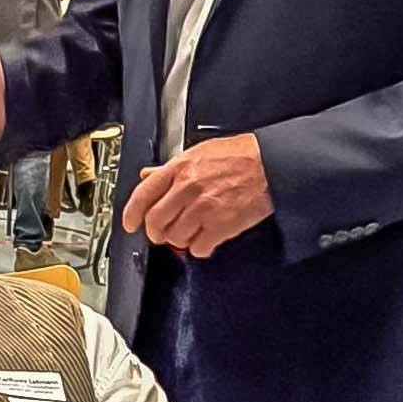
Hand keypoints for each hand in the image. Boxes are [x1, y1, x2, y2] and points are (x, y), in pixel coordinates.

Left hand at [121, 133, 271, 257]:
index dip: (132, 214)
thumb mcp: (200, 152)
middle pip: (156, 222)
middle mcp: (188, 188)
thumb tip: (148, 175)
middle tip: (163, 232)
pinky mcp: (219, 227)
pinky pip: (198, 248)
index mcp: (180, 168)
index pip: (143, 195)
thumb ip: (172, 168)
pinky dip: (200, 247)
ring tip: (191, 230)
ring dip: (180, 240)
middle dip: (156, 232)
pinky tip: (207, 237)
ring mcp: (203, 209)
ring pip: (175, 238)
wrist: (271, 165)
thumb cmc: (240, 157)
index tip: (131, 223)